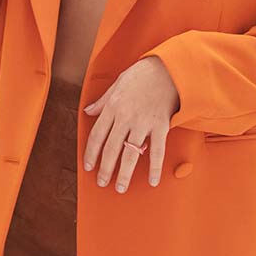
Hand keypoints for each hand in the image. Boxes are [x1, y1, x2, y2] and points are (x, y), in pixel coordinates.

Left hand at [82, 57, 179, 191]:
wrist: (167, 68)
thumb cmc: (141, 74)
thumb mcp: (116, 84)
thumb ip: (102, 101)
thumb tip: (88, 111)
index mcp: (112, 107)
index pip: (96, 136)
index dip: (91, 153)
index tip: (88, 166)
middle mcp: (125, 117)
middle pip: (111, 149)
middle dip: (105, 169)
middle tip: (102, 183)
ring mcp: (143, 123)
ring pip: (130, 153)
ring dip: (124, 173)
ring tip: (120, 188)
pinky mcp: (160, 126)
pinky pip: (157, 151)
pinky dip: (155, 167)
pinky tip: (154, 181)